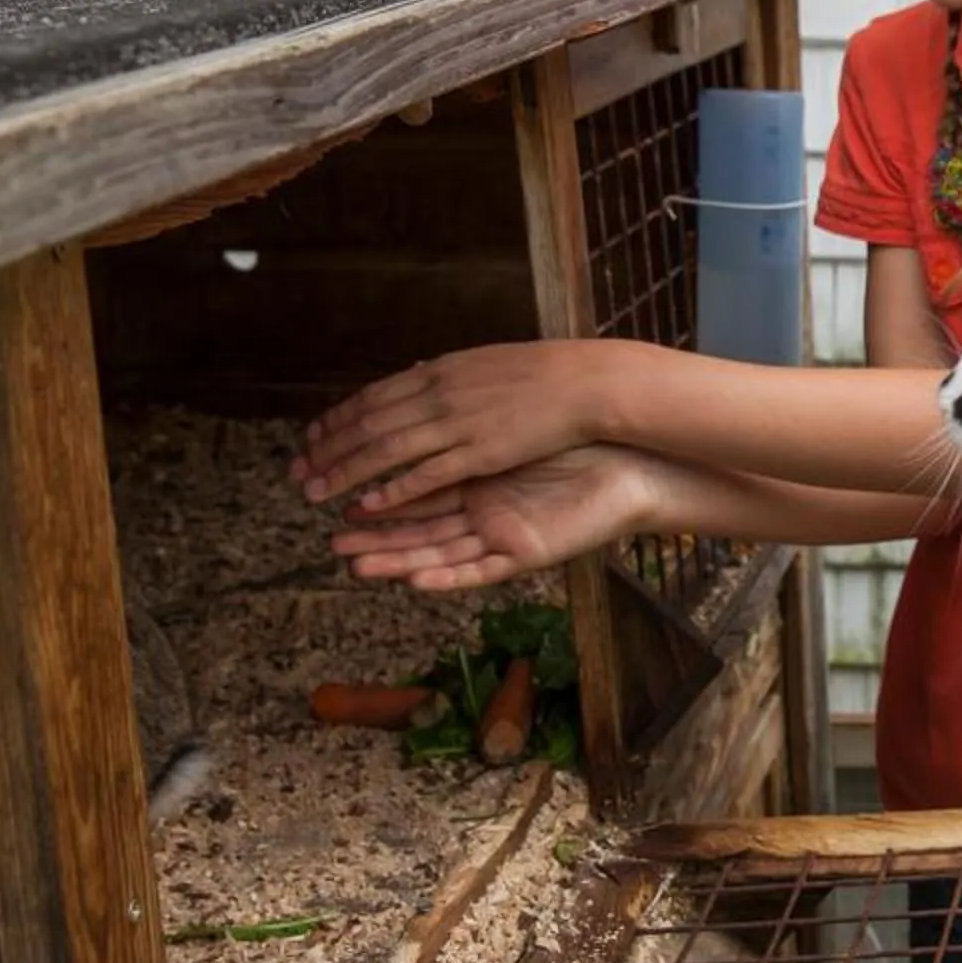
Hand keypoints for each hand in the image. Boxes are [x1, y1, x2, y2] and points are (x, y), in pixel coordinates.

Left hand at [291, 339, 633, 512]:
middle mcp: (438, 395)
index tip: (310, 437)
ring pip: (386, 452)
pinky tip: (367, 505)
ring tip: (314, 494)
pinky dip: (393, 490)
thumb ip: (449, 374)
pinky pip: (425, 474)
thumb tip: (420, 371)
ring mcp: (457, 424)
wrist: (588, 382)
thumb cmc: (546, 374)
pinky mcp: (480, 453)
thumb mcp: (486, 364)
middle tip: (294, 474)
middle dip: (327, 450)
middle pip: (367, 425)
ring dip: (346, 474)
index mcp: (439, 372)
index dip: (337, 419)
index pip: (372, 397)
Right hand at [324, 442, 681, 590]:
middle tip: (331, 542)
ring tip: (358, 567)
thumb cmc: (573, 437)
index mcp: (477, 488)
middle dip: (374, 536)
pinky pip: (484, 570)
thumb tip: (426, 380)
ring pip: (441, 556)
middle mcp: (484, 519)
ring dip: (398, 561)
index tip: (330, 490)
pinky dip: (451, 578)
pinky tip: (418, 583)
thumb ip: (467, 415)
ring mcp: (504, 539)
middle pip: (418, 532)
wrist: (631, 460)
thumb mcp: (511, 424)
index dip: (373, 493)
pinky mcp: (528, 553)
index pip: (413, 493)